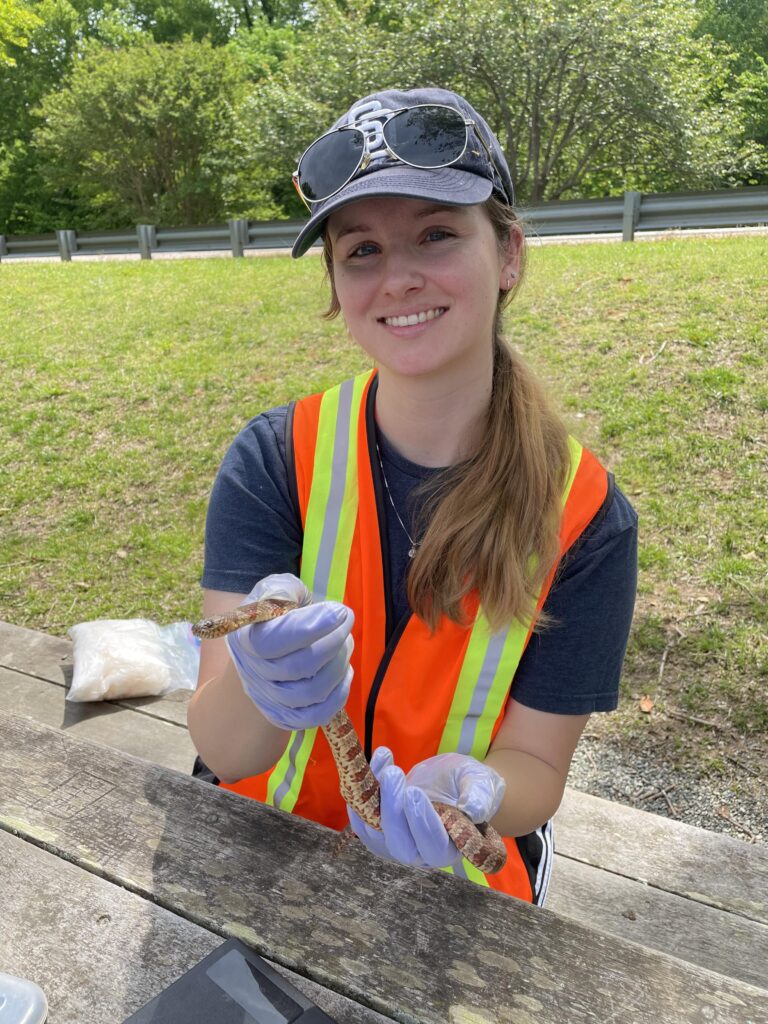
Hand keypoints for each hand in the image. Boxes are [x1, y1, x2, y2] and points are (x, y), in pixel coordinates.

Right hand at [226, 573, 354, 729]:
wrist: (259, 656)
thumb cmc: (274, 617)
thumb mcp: (273, 592)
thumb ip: (284, 591)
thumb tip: (302, 604)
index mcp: (247, 639)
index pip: (276, 640)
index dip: (313, 626)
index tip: (340, 610)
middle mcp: (255, 673)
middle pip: (300, 667)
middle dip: (334, 641)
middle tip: (347, 620)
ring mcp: (270, 699)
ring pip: (312, 692)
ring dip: (339, 664)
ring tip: (345, 642)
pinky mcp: (287, 716)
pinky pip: (317, 715)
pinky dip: (339, 694)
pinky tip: (344, 672)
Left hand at [347, 748, 505, 868]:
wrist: (452, 782)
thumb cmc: (471, 785)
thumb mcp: (481, 783)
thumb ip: (480, 796)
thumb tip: (472, 809)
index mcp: (451, 847)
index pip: (434, 846)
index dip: (422, 823)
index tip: (414, 792)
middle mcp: (421, 853)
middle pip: (400, 844)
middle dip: (393, 810)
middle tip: (394, 774)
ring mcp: (396, 843)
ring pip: (375, 833)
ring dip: (374, 798)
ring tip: (386, 763)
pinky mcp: (378, 829)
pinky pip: (362, 817)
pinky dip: (362, 791)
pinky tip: (378, 761)